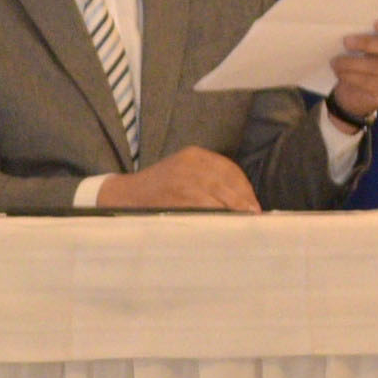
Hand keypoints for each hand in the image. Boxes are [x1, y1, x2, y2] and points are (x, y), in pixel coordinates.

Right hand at [100, 148, 259, 212]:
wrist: (122, 196)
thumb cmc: (157, 189)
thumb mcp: (182, 172)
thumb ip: (207, 178)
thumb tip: (241, 199)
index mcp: (194, 154)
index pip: (229, 169)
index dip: (244, 188)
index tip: (253, 204)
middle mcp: (190, 163)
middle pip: (227, 182)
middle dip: (242, 201)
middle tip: (254, 216)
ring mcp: (182, 178)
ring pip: (218, 195)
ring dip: (233, 210)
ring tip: (243, 222)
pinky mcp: (176, 194)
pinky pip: (204, 206)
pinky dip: (217, 215)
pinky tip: (223, 223)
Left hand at [331, 14, 377, 122]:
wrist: (356, 94)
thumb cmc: (360, 63)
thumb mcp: (362, 49)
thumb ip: (361, 37)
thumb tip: (342, 28)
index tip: (376, 24)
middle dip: (368, 44)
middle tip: (346, 41)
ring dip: (353, 63)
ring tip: (335, 62)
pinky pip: (369, 83)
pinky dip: (351, 77)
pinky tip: (340, 74)